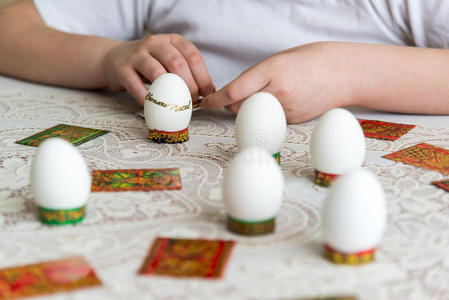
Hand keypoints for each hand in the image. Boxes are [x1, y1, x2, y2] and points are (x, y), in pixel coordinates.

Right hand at [102, 34, 214, 104]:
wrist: (113, 59)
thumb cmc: (149, 64)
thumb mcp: (169, 61)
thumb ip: (188, 72)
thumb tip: (210, 92)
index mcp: (172, 41)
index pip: (193, 57)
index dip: (203, 78)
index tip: (207, 94)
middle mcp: (155, 43)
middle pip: (177, 64)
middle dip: (189, 86)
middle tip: (192, 101)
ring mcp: (137, 54)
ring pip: (157, 72)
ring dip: (170, 93)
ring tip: (176, 105)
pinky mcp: (122, 69)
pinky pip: (136, 85)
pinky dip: (147, 99)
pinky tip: (154, 107)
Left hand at [202, 42, 357, 122]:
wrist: (345, 73)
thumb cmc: (312, 60)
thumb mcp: (280, 59)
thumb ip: (258, 76)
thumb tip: (236, 93)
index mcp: (273, 70)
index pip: (235, 90)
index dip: (217, 99)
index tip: (207, 103)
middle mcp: (279, 91)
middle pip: (240, 106)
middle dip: (232, 104)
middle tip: (236, 96)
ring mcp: (287, 109)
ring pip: (254, 116)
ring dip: (249, 110)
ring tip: (263, 97)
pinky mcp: (294, 120)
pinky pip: (270, 121)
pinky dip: (267, 115)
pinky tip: (279, 103)